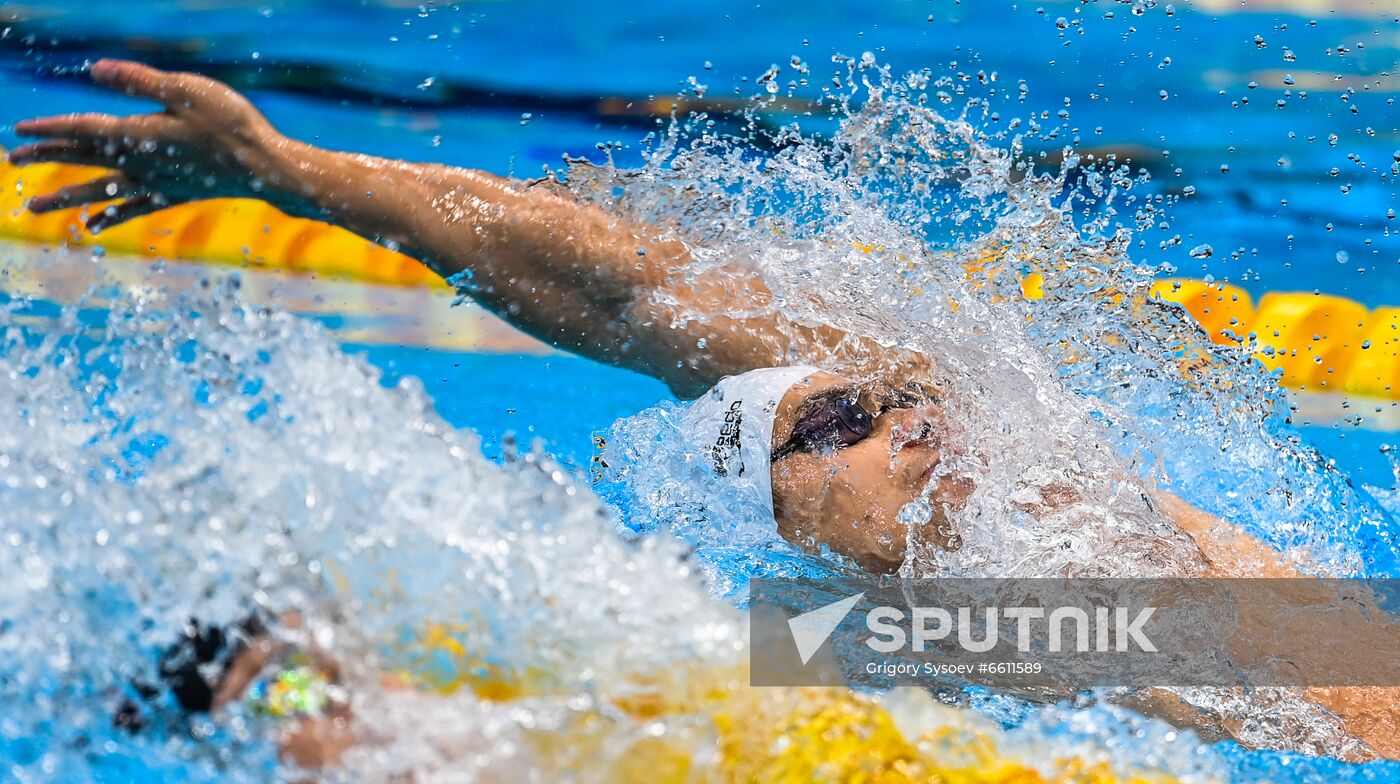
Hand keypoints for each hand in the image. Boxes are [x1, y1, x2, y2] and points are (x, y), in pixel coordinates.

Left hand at [9, 59, 290, 232]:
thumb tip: (95, 69)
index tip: (19, 130)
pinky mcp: (174, 194)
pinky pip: (132, 208)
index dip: (49, 128)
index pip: (83, 129)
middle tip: (12, 161)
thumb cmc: (231, 125)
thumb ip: (139, 81)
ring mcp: (156, 183)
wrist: (266, 168)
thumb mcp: (186, 90)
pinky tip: (91, 224)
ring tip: (34, 208)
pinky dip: (109, 215)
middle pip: (82, 158)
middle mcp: (140, 162)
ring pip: (99, 190)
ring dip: (64, 197)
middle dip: (45, 158)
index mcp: (139, 133)